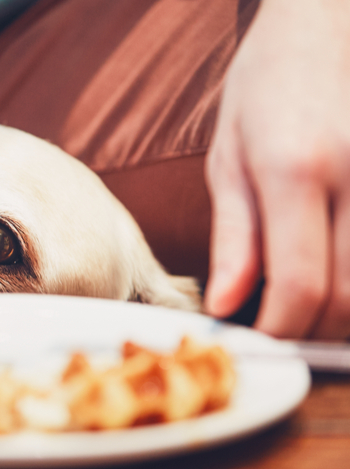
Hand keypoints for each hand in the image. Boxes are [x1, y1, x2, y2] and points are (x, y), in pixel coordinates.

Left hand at [205, 0, 349, 338]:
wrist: (329, 19)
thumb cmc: (271, 82)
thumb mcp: (230, 157)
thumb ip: (235, 237)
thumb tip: (227, 305)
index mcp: (297, 170)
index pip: (300, 286)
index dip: (280, 330)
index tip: (257, 339)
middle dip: (314, 331)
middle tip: (282, 330)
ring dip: (347, 313)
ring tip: (308, 304)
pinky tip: (338, 271)